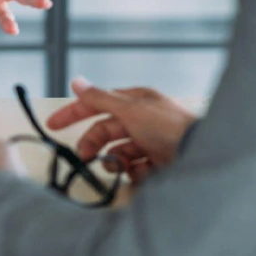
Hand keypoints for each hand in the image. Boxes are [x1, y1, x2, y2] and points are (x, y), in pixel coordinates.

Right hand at [46, 77, 197, 183]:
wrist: (202, 155)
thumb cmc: (169, 127)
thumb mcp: (130, 109)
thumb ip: (100, 98)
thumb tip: (77, 81)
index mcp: (135, 101)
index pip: (96, 103)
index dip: (73, 113)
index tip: (53, 124)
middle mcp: (142, 120)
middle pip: (106, 131)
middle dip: (94, 143)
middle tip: (84, 156)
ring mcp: (151, 142)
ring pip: (120, 152)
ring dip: (116, 161)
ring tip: (120, 168)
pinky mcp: (159, 164)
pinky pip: (137, 169)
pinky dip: (136, 173)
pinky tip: (144, 173)